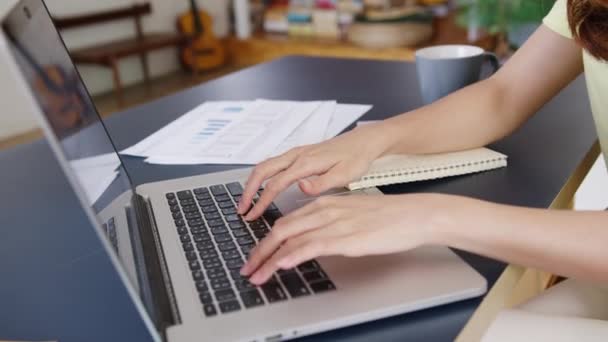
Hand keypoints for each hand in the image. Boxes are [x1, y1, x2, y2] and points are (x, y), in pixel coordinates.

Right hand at [237, 124, 391, 220]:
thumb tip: (300, 187)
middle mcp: (297, 155)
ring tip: (247, 202)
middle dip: (248, 190)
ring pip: (265, 165)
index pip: (275, 184)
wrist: (364, 141)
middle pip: (262, 171)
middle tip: (241, 210)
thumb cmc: (356, 158)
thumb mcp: (345, 174)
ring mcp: (296, 153)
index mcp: (306, 163)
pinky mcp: (299, 154)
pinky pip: (273, 164)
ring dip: (252, 183)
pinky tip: (262, 188)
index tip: (253, 216)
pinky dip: (261, 177)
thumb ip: (321, 183)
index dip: (261, 201)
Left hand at [240, 193, 442, 284]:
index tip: (256, 256)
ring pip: (290, 239)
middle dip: (259, 252)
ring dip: (269, 259)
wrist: (413, 215)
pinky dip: (293, 255)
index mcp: (323, 203)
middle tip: (248, 269)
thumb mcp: (350, 216)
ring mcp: (334, 223)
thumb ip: (329, 224)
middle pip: (280, 230)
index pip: (285, 222)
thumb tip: (312, 240)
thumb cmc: (387, 216)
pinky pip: (312, 245)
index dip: (265, 241)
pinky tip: (282, 265)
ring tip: (257, 275)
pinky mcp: (346, 237)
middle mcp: (324, 210)